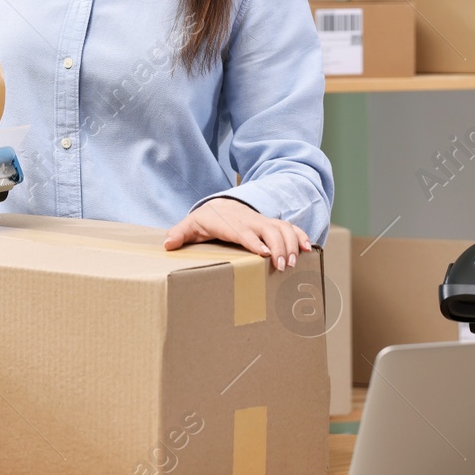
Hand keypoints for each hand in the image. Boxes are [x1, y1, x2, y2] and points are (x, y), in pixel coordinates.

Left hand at [164, 197, 311, 270]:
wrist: (221, 206)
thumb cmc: (206, 221)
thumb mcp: (191, 226)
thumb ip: (179, 234)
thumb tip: (167, 244)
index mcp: (230, 223)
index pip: (244, 231)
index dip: (254, 241)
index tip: (264, 254)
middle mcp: (250, 220)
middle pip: (268, 229)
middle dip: (278, 247)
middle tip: (282, 267)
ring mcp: (263, 222)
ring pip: (283, 228)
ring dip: (291, 244)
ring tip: (294, 264)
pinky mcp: (272, 225)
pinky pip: (290, 228)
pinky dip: (300, 236)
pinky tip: (308, 249)